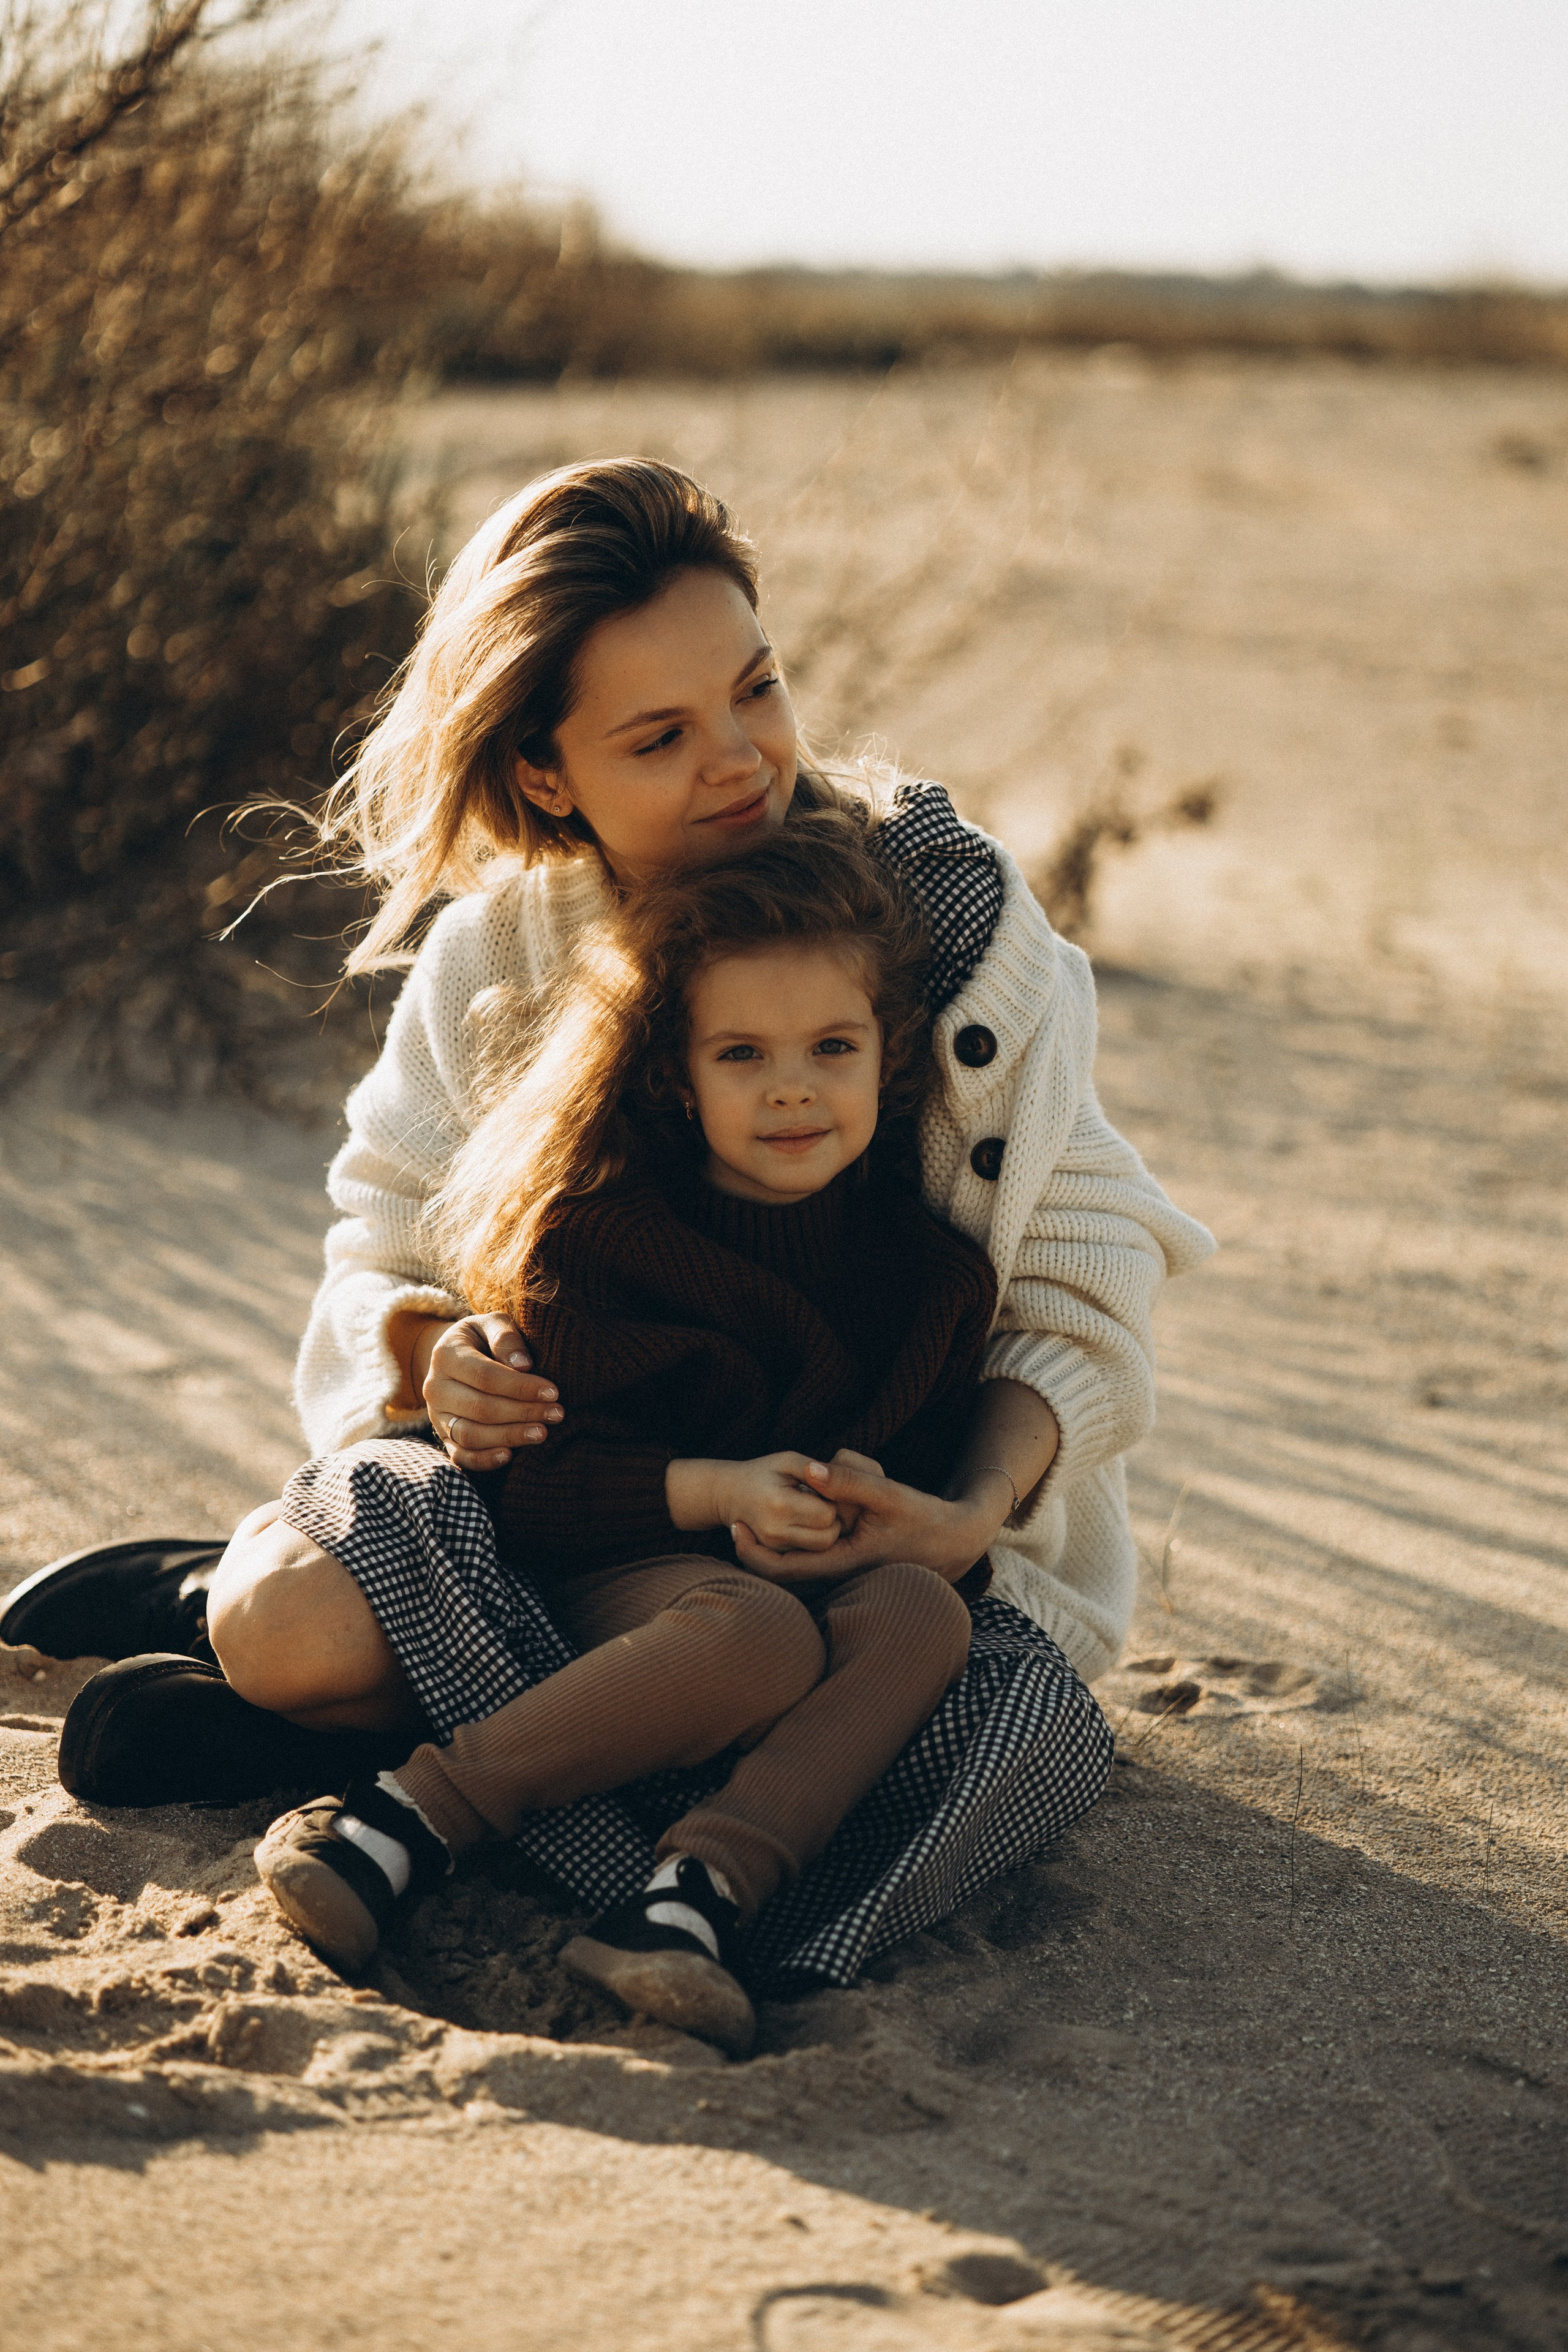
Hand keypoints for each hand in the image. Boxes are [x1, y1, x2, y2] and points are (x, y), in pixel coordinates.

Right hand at [418, 1314, 562, 1470]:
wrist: (457, 1355)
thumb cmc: (483, 1338)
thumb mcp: (492, 1324)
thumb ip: (506, 1338)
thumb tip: (523, 1365)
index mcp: (445, 1355)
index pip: (485, 1376)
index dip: (521, 1387)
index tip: (553, 1391)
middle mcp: (435, 1388)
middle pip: (480, 1408)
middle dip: (522, 1413)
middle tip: (556, 1414)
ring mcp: (437, 1415)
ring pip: (470, 1435)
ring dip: (509, 1437)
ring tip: (542, 1433)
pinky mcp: (443, 1436)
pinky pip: (460, 1455)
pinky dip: (483, 1460)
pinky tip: (510, 1456)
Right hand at [666, 1453, 842, 1553]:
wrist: (728, 1493)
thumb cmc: (763, 1472)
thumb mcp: (787, 1461)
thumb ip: (813, 1468)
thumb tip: (836, 1478)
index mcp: (780, 1505)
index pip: (827, 1514)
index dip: (832, 1501)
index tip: (823, 1489)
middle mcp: (775, 1531)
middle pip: (828, 1536)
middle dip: (832, 1519)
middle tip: (822, 1501)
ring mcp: (773, 1546)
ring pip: (821, 1547)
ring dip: (825, 1530)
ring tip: (813, 1510)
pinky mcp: (774, 1553)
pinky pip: (809, 1551)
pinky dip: (813, 1537)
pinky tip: (804, 1520)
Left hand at [732, 1456, 1007, 1584]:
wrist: (955, 1543)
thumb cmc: (924, 1519)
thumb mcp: (889, 1495)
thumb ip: (849, 1481)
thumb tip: (808, 1469)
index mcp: (844, 1564)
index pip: (783, 1569)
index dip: (752, 1552)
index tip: (733, 1525)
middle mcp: (839, 1576)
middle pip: (782, 1572)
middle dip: (756, 1548)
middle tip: (735, 1519)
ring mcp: (843, 1574)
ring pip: (797, 1565)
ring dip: (777, 1544)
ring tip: (755, 1517)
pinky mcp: (848, 1565)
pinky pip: (812, 1559)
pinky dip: (796, 1541)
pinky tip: (791, 1518)